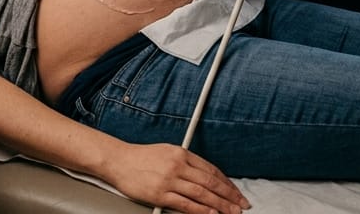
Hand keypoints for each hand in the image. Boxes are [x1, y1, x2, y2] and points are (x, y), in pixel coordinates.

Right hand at [102, 142, 249, 212]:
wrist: (118, 161)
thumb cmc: (141, 157)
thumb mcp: (167, 152)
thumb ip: (186, 163)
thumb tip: (206, 178)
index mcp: (181, 153)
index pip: (211, 169)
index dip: (227, 183)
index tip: (236, 193)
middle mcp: (177, 165)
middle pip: (210, 182)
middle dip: (229, 195)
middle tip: (241, 205)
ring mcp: (169, 180)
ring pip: (201, 194)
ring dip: (220, 205)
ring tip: (231, 212)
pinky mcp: (160, 194)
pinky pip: (185, 204)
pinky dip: (201, 211)